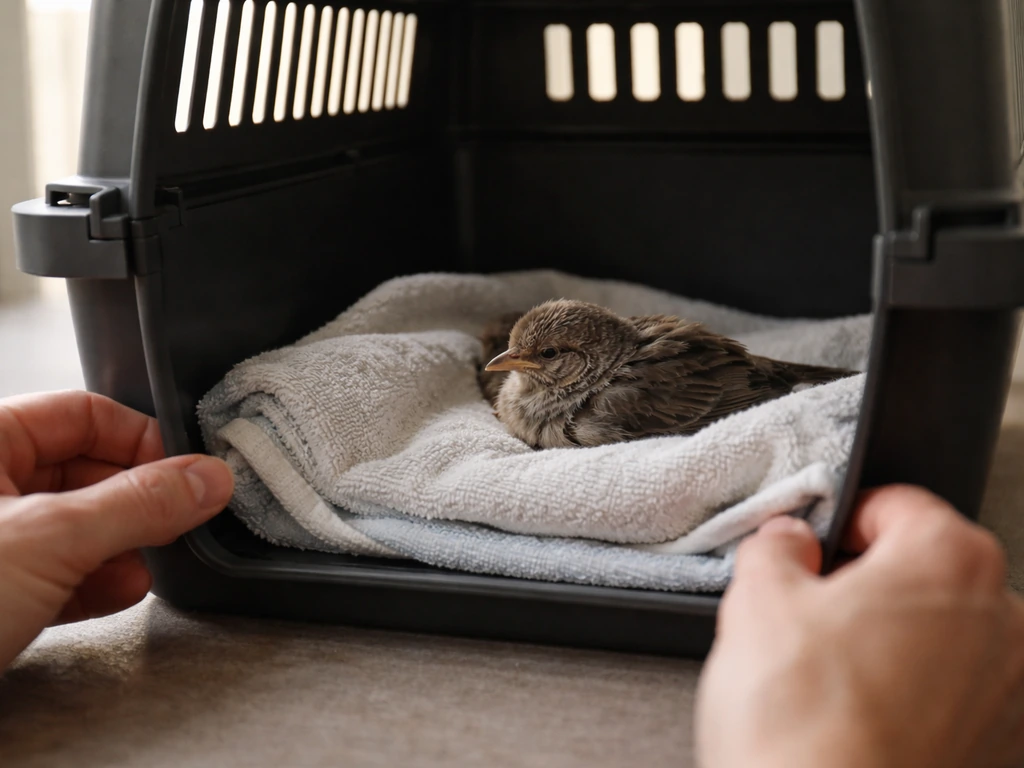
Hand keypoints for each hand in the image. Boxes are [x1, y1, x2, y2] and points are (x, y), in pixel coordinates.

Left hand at [0, 391, 233, 670]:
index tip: (187, 469)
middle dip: (138, 498)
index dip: (140, 437)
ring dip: (124, 544)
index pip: (81, 413)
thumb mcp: (47, 540)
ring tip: (154, 558)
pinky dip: (98, 581)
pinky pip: (60, 573)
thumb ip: (137, 504)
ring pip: (77, 525)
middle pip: (85, 470)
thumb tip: (206, 478)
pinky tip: (122, 590)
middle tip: (182, 515)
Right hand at [696, 485, 1023, 767]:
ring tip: (828, 673)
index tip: (813, 547)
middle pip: (924, 568)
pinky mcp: (999, 747)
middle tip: (810, 613)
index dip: (840, 522)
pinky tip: (855, 713)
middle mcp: (1000, 620)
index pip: (895, 503)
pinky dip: (908, 693)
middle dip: (866, 582)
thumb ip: (775, 547)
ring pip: (938, 633)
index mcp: (951, 560)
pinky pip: (950, 694)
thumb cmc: (807, 724)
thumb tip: (785, 542)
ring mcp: (1009, 691)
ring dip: (888, 639)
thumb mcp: (758, 599)